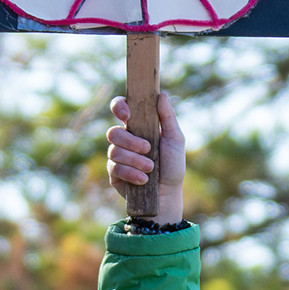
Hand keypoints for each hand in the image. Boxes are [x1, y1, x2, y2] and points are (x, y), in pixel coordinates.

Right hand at [107, 86, 186, 223]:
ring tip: (150, 169)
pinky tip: (144, 180)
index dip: (118, 106)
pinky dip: (131, 173)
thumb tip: (162, 94)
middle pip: (113, 132)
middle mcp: (125, 140)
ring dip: (135, 160)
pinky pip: (114, 167)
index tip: (126, 114)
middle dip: (131, 141)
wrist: (168, 195)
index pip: (120, 108)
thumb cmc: (173, 166)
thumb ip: (168, 118)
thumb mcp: (175, 140)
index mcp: (138, 127)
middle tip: (148, 149)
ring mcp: (117, 157)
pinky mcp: (114, 174)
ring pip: (114, 150)